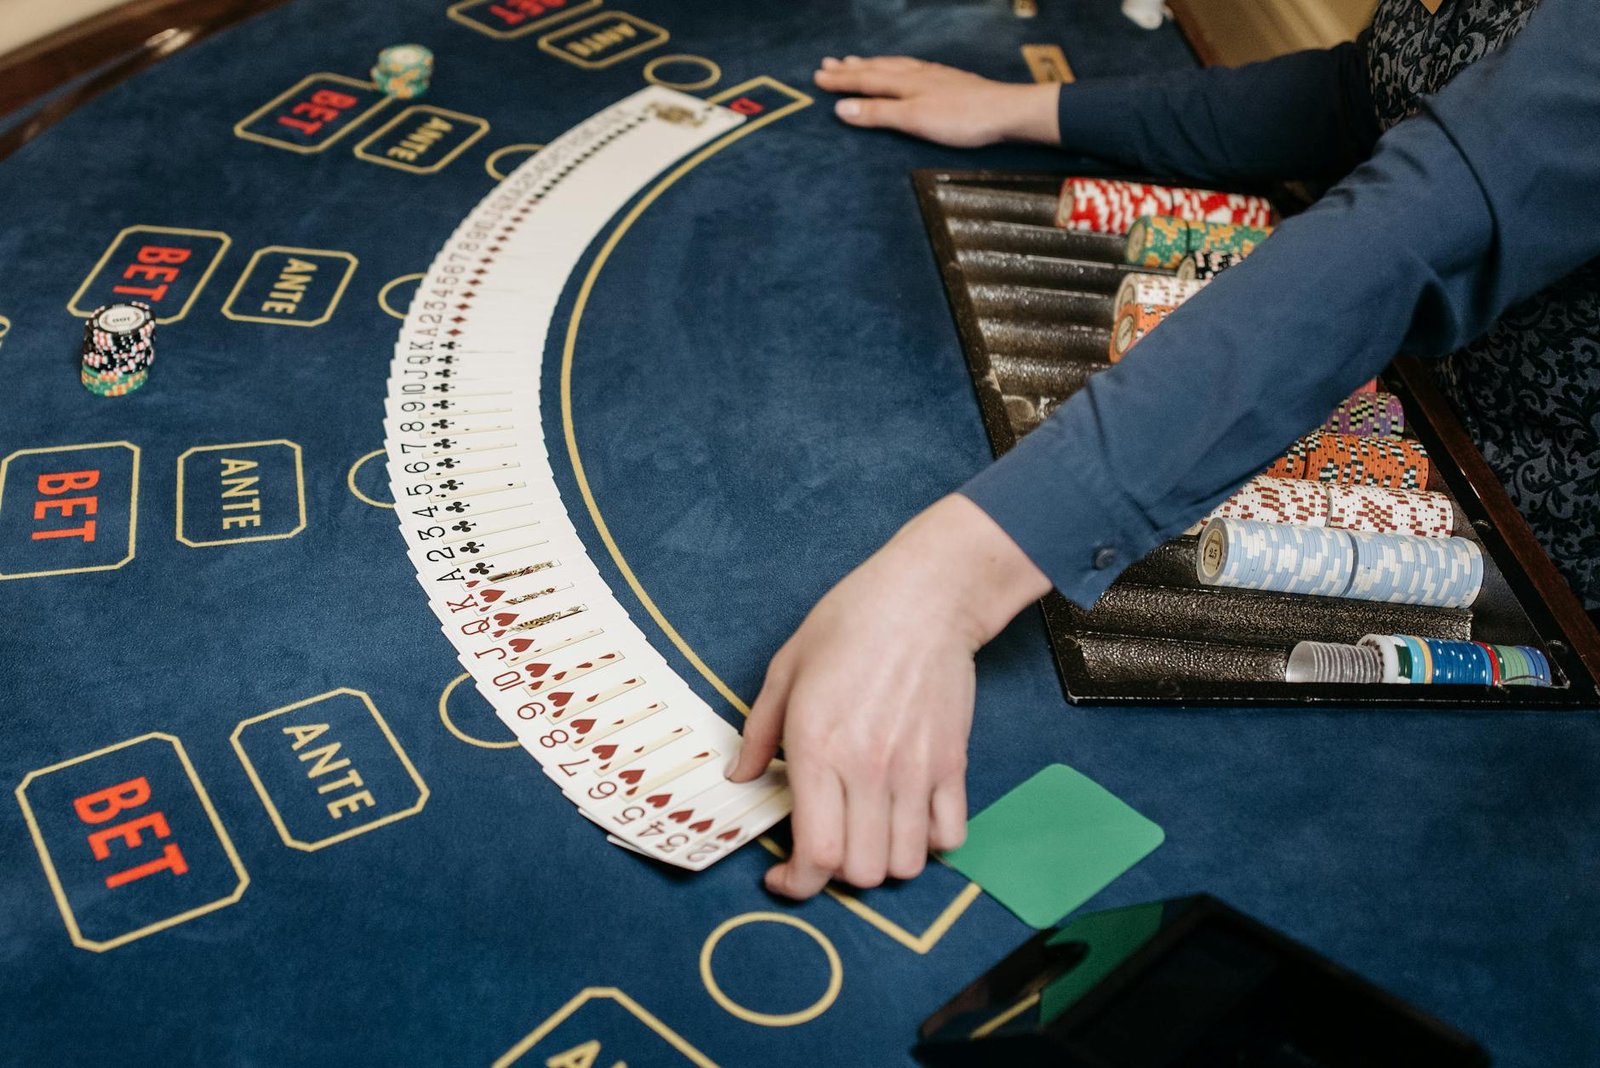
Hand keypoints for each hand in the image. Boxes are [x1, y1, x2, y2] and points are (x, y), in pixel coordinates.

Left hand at [728, 495, 1051, 899]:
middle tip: (825, 848)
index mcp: (817, 748)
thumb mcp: (785, 669)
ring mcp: (916, 770)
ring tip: (867, 835)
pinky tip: (909, 819)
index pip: (815, 853)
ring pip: (906, 863)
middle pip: (861, 871)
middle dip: (836, 875)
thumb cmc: (850, 623)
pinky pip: (950, 835)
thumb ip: (758, 732)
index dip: (797, 884)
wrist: (925, 597)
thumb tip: (741, 777)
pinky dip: (930, 842)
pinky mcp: (952, 763)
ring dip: (883, 862)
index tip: (785, 878)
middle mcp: (868, 770)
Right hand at [812, 55, 1059, 146]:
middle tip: (827, 64)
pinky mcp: (947, 81)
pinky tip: (900, 69)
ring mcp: (933, 76)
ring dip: (871, 65)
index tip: (817, 78)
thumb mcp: (913, 119)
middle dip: (850, 68)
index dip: (840, 80)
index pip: (864, 80)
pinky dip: (895, 67)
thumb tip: (841, 108)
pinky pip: (910, 68)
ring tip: (856, 62)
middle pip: (876, 69)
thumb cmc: (961, 119)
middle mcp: (916, 74)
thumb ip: (877, 113)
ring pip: (894, 66)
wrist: (1005, 112)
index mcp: (904, 83)